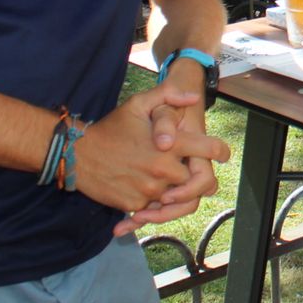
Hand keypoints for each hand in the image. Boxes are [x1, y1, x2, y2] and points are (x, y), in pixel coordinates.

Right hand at [73, 82, 230, 223]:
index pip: (208, 149)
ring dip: (175, 189)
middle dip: (192, 172)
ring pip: (176, 196)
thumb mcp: (138, 104)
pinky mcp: (135, 205)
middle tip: (185, 166)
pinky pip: (155, 207)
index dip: (220, 151)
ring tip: (166, 178)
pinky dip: (155, 201)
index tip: (224, 154)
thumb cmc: (111, 128)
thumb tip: (193, 98)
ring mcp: (149, 190)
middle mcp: (162, 170)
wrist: (77, 155)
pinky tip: (148, 188)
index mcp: (168, 146)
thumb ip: (167, 95)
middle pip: (195, 179)